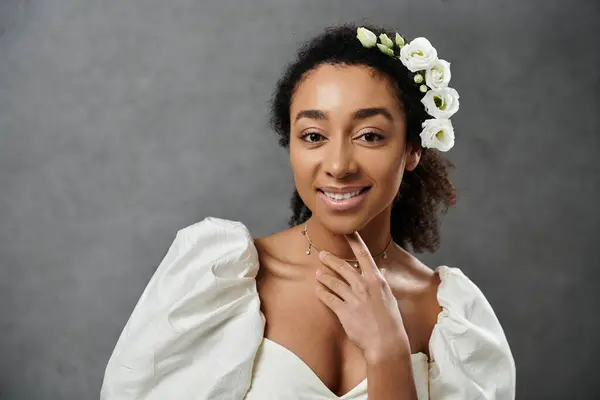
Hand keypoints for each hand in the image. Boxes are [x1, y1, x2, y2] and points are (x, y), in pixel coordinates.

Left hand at [315, 232, 409, 363]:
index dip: (354, 241)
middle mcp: (363, 286)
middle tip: (322, 255)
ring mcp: (353, 298)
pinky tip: (318, 290)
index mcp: (376, 280)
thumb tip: (381, 270)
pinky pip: (329, 299)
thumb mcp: (389, 298)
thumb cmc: (390, 321)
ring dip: (324, 277)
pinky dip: (322, 293)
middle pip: (343, 267)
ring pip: (333, 282)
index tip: (348, 231)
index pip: (364, 255)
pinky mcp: (343, 312)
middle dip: (331, 260)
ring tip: (317, 273)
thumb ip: (382, 282)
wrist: (386, 343)